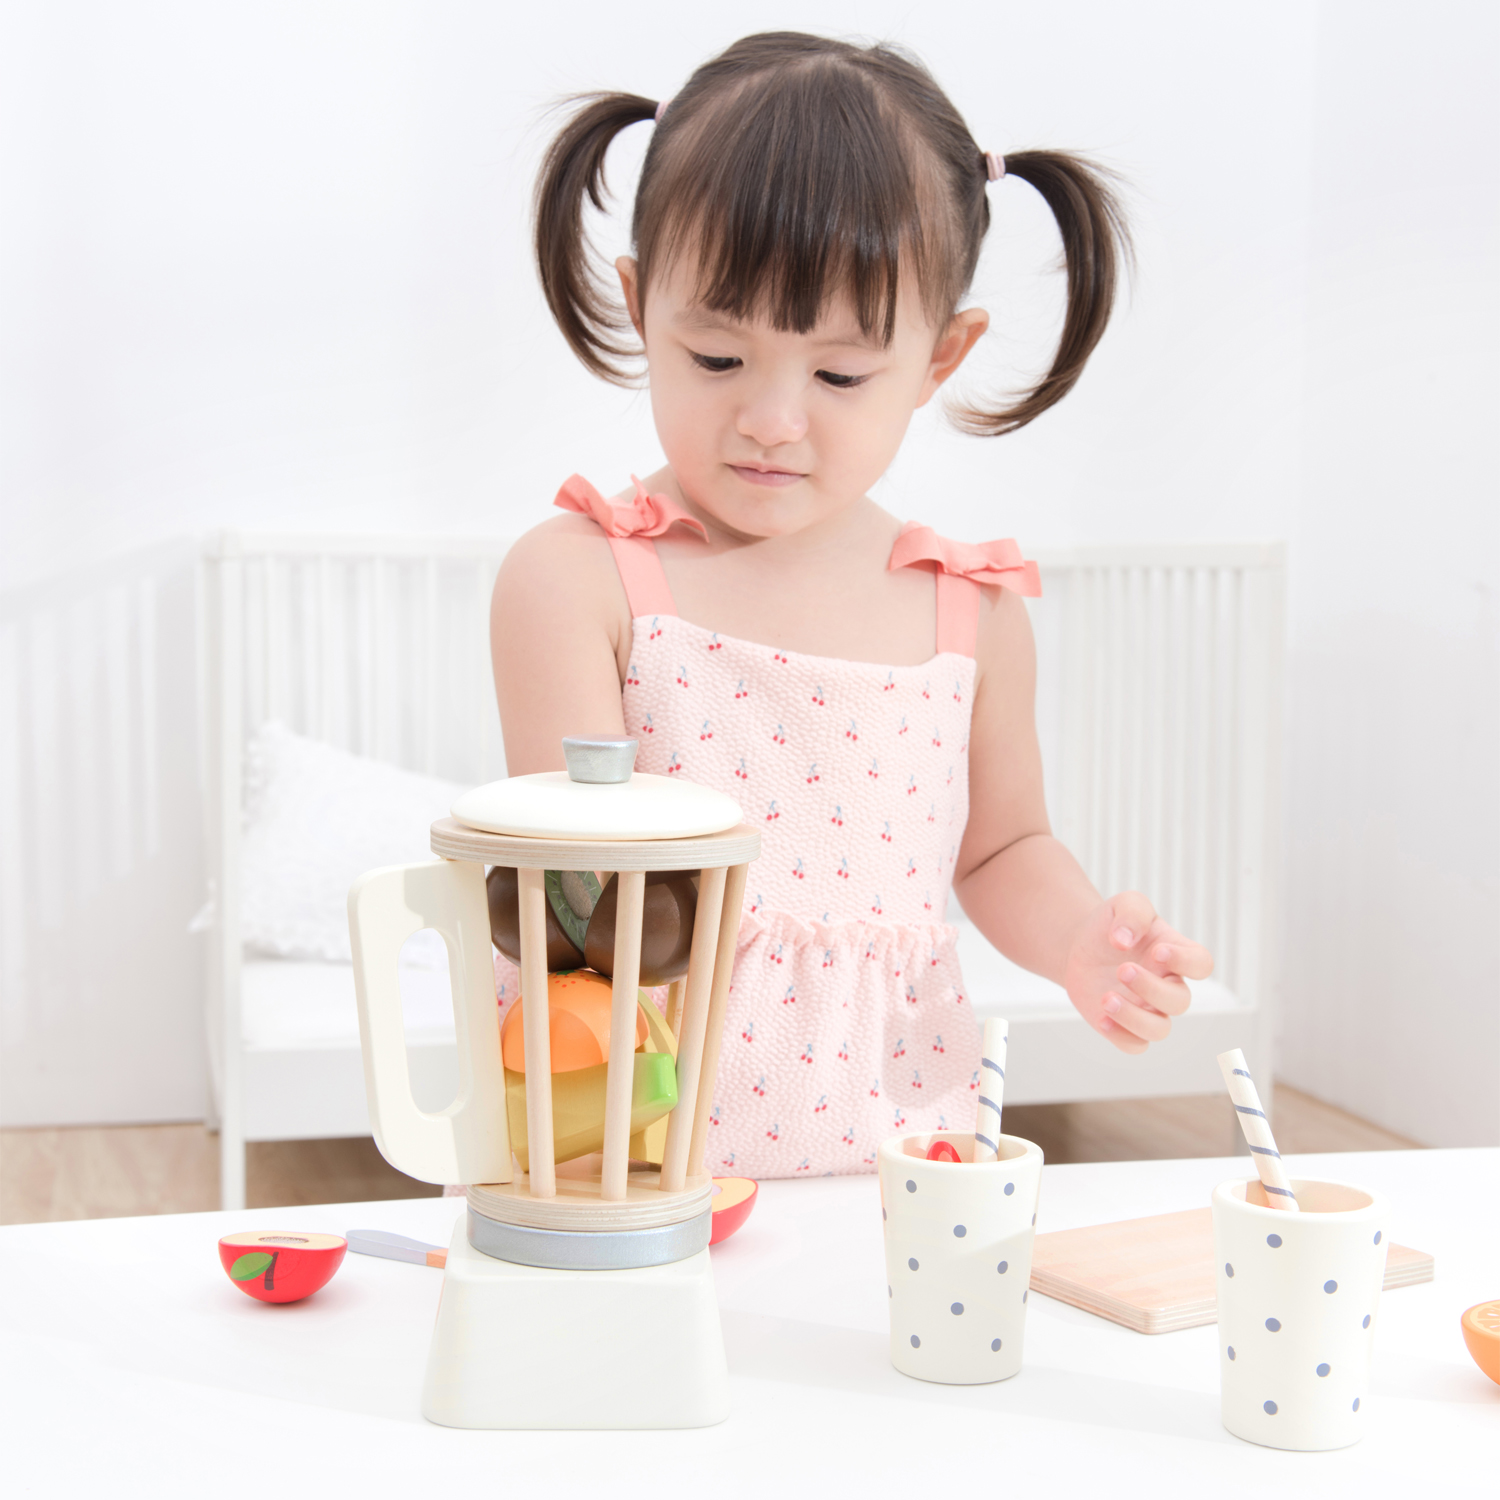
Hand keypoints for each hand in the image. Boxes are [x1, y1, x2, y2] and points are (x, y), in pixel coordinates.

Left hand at [1062, 891, 1213, 1053]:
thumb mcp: (1124, 904)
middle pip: (1179, 1002)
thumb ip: (1132, 913)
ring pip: (1159, 1030)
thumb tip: (1125, 940)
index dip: (1186, 962)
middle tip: (1122, 969)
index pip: (1202, 964)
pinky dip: (1120, 1036)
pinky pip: (1135, 1045)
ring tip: (1107, 998)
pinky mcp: (1125, 1026)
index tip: (1157, 952)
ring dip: (1135, 1018)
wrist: (1080, 945)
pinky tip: (1101, 1017)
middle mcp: (1167, 985)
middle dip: (1151, 989)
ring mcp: (1147, 1009)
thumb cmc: (1111, 924)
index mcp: (1175, 954)